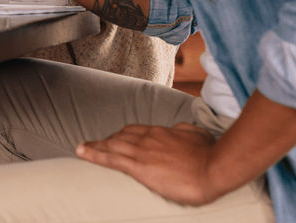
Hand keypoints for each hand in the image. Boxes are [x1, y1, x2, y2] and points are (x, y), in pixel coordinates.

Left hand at [77, 122, 220, 205]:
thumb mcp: (198, 135)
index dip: (122, 135)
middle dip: (106, 141)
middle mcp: (147, 138)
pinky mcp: (138, 166)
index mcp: (160, 132)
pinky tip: (82, 152)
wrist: (214, 168)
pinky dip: (93, 154)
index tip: (115, 138)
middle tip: (94, 145)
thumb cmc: (210, 154)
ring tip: (82, 148)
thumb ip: (185, 130)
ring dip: (95, 146)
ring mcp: (141, 151)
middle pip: (120, 137)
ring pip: (111, 146)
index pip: (135, 130)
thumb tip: (179, 128)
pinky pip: (110, 158)